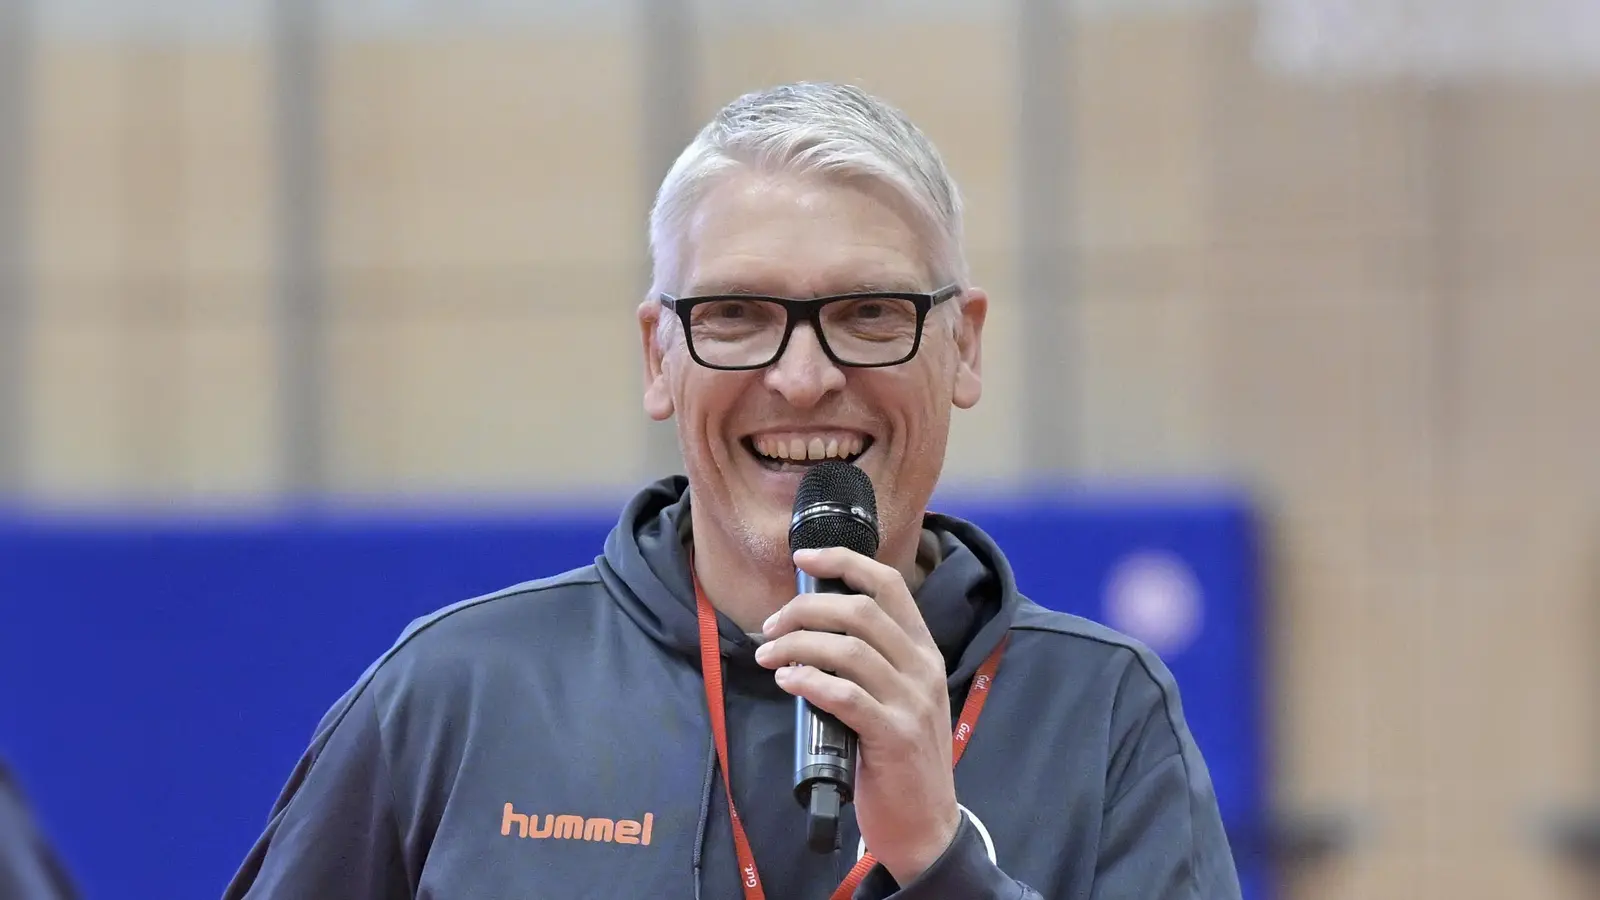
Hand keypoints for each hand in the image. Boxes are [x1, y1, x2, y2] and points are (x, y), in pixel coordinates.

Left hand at [753, 547, 960, 884]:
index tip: (802, 559)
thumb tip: (809, 632)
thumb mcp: (896, 698)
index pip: (889, 585)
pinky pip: (846, 695)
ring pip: (849, 649)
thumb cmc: (899, 758)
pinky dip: (811, 682)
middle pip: (860, 611)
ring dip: (798, 645)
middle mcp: (924, 668)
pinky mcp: (895, 736)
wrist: (925, 825)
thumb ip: (869, 663)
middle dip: (805, 610)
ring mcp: (913, 702)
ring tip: (768, 657)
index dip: (844, 562)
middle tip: (769, 627)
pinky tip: (788, 682)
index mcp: (924, 650)